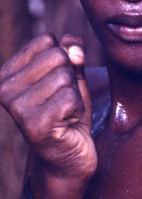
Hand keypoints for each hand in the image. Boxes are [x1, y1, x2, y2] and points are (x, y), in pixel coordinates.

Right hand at [0, 33, 96, 182]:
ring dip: (74, 96)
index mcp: (8, 73)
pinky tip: (67, 123)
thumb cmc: (68, 112)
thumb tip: (74, 47)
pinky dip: (77, 109)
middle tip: (63, 101)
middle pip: (58, 56)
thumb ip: (72, 52)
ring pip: (65, 77)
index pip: (47, 40)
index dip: (64, 60)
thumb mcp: (72, 75)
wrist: (70, 157)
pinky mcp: (34, 126)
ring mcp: (17, 108)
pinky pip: (70, 98)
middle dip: (71, 77)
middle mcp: (5, 89)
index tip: (57, 84)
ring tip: (64, 113)